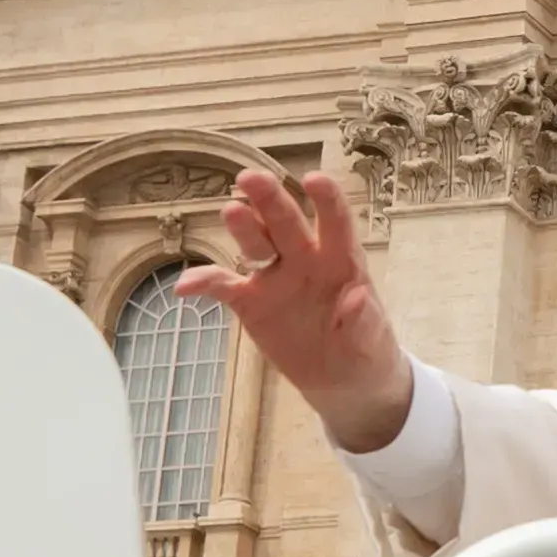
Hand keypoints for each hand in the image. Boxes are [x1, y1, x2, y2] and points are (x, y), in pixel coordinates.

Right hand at [182, 169, 416, 451]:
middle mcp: (305, 259)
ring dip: (243, 227)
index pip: (335, 222)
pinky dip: (203, 283)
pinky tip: (185, 286)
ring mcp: (275, 278)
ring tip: (231, 212)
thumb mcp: (372, 341)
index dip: (326, 201)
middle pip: (285, 222)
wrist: (341, 379)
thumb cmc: (365, 349)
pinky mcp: (251, 302)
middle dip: (269, 199)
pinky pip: (223, 287)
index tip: (314, 180)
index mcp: (341, 260)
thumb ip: (363, 320)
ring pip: (255, 244)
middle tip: (250, 178)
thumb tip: (357, 297)